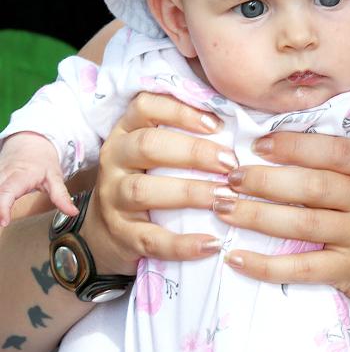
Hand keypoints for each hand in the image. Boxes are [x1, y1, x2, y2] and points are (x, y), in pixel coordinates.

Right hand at [0, 133, 77, 226]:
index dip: (2, 207)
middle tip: (0, 225)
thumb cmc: (42, 162)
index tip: (3, 222)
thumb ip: (61, 196)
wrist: (29, 143)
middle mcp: (3, 176)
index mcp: (19, 176)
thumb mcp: (55, 176)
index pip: (7, 192)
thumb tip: (72, 212)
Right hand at [89, 92, 235, 272]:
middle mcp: (115, 160)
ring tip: (225, 198)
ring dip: (189, 193)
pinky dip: (183, 244)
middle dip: (193, 152)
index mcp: (126, 133)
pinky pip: (151, 239)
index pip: (145, 107)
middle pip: (148, 146)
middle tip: (231, 163)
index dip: (180, 111)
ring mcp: (113, 199)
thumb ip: (185, 137)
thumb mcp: (156, 156)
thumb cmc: (149, 183)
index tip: (217, 124)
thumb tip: (241, 125)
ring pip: (144, 190)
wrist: (107, 235)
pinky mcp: (122, 235)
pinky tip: (212, 243)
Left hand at [214, 130, 349, 312]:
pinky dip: (266, 265)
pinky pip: (303, 268)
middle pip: (314, 186)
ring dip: (258, 216)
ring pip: (305, 224)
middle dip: (266, 180)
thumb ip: (330, 170)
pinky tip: (236, 258)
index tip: (257, 145)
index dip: (294, 146)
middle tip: (230, 179)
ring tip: (223, 210)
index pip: (334, 151)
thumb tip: (269, 146)